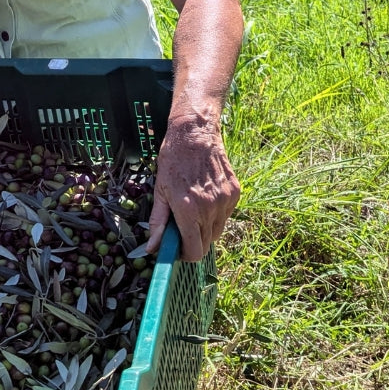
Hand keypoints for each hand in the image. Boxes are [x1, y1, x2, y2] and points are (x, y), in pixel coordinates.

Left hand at [147, 115, 239, 261]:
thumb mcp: (160, 191)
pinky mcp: (235, 193)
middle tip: (183, 228)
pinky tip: (205, 198)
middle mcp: (210, 208)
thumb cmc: (172, 161)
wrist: (195, 133)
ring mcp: (225, 200)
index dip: (186, 255)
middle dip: (194, 242)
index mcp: (189, 210)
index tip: (179, 249)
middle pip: (207, 244)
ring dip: (205, 229)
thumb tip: (153, 248)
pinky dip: (216, 215)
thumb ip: (158, 223)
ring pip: (218, 231)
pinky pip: (226, 215)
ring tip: (194, 210)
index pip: (195, 251)